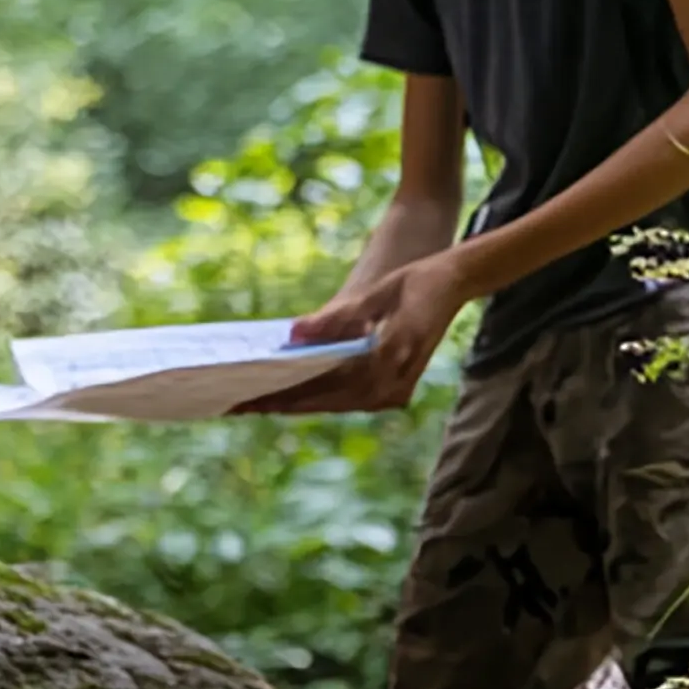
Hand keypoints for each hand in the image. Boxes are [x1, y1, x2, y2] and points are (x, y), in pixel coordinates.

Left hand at [237, 255, 468, 413]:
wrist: (453, 283)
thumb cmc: (414, 284)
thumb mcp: (372, 296)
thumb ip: (334, 320)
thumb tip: (293, 335)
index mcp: (386, 367)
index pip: (322, 390)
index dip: (283, 397)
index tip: (248, 401)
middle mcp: (390, 388)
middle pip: (324, 402)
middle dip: (280, 404)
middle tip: (235, 405)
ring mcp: (392, 392)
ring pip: (332, 403)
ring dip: (295, 402)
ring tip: (254, 401)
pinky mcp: (391, 387)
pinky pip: (345, 396)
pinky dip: (315, 395)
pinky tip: (288, 391)